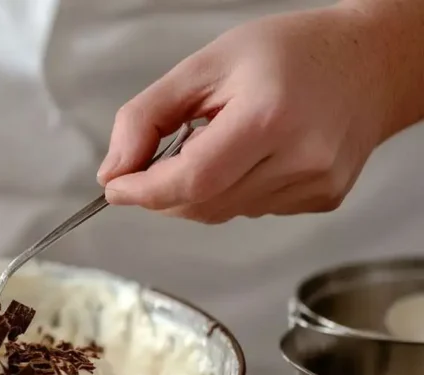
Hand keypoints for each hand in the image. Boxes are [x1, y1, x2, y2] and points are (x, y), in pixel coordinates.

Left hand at [97, 6, 390, 223]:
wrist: (370, 61)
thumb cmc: (291, 53)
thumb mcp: (205, 65)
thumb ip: (146, 117)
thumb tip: (112, 171)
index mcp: (268, 117)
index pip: (191, 180)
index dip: (144, 191)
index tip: (116, 186)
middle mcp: (300, 158)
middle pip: (202, 205)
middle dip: (162, 193)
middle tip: (156, 161)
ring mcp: (315, 185)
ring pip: (222, 213)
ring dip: (197, 192)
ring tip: (215, 144)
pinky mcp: (322, 200)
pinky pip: (251, 210)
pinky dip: (231, 192)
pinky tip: (249, 157)